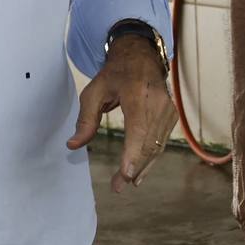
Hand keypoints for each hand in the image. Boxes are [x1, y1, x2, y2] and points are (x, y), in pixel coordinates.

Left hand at [68, 34, 176, 192]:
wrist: (141, 58)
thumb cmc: (115, 75)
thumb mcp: (94, 91)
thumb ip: (85, 119)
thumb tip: (73, 145)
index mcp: (137, 94)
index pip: (138, 129)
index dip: (132, 153)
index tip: (126, 174)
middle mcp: (158, 103)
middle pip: (148, 143)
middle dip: (133, 168)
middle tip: (117, 187)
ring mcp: (168, 109)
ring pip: (156, 146)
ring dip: (142, 167)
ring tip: (125, 183)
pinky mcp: (172, 115)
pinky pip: (161, 142)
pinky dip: (150, 158)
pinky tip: (139, 172)